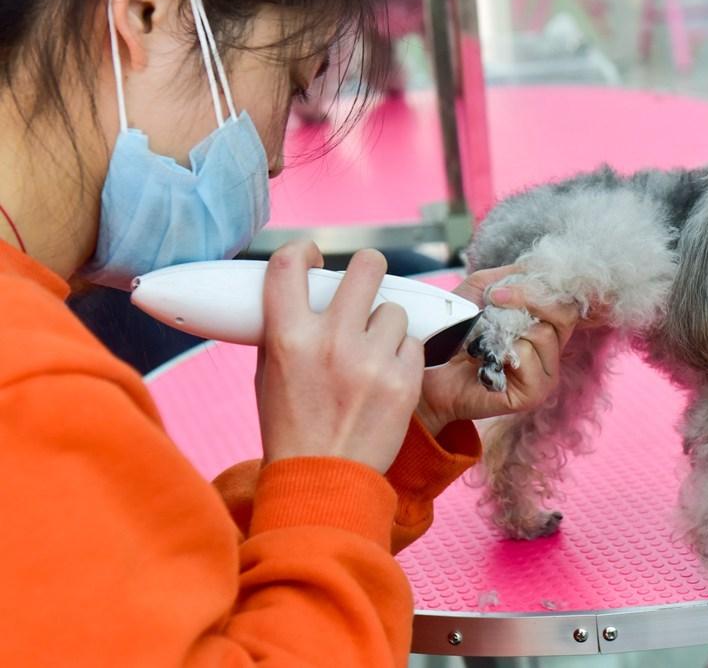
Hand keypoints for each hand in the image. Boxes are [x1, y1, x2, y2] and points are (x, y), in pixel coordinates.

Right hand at [255, 241, 424, 472]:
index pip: (289, 265)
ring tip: (373, 352)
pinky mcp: (404, 381)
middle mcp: (331, 343)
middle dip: (369, 269)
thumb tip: (300, 291)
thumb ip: (284, 329)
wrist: (323, 482)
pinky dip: (402, 357)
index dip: (303, 251)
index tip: (314, 256)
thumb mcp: (269, 374)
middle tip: (367, 280)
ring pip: (393, 310)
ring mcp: (372, 362)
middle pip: (367, 267)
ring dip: (385, 326)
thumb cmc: (291, 427)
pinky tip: (387, 376)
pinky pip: (412, 344)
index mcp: (288, 338)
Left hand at [415, 266, 582, 435]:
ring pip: (545, 335)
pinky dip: (505, 352)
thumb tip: (539, 264)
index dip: (543, 286)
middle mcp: (551, 350)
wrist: (428, 369)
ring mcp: (545, 374)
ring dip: (508, 329)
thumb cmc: (453, 332)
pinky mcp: (533, 394)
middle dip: (529, 299)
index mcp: (545, 326)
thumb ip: (511, 275)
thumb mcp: (480, 290)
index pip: (566, 300)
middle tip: (494, 299)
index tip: (505, 287)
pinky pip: (529, 358)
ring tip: (483, 339)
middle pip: (564, 315)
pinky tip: (485, 360)